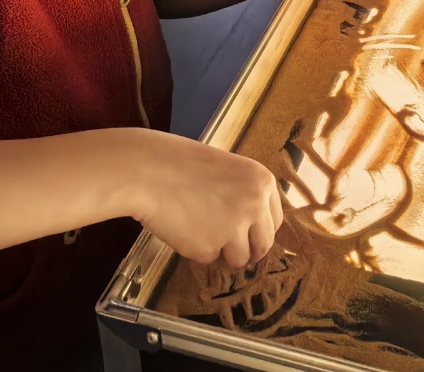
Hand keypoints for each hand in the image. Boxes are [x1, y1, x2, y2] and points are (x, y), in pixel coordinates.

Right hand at [130, 131, 282, 267]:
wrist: (148, 170)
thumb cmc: (180, 164)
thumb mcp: (225, 170)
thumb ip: (243, 194)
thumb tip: (252, 226)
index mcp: (262, 182)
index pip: (275, 220)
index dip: (260, 228)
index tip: (250, 233)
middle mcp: (255, 207)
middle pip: (264, 244)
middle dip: (248, 249)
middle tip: (229, 246)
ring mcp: (233, 230)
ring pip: (238, 258)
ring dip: (222, 251)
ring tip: (197, 225)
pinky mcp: (209, 248)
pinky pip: (209, 258)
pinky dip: (196, 249)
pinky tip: (182, 227)